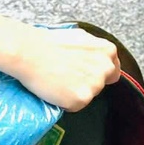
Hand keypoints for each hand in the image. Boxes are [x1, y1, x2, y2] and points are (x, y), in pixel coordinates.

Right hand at [0, 23, 119, 111]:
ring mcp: (94, 85)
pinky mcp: (81, 99)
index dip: (98, 74)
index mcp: (108, 51)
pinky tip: (55, 90)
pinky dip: (65, 102)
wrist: (30, 53)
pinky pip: (75, 106)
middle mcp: (105, 68)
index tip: (86, 74)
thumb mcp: (80, 38)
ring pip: (88, 96)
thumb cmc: (50, 43)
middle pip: (101, 84)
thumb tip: (94, 57)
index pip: (113, 71)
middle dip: (88, 83)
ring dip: (76, 93)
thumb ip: (93, 50)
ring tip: (58, 81)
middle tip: (68, 77)